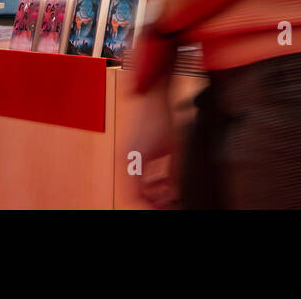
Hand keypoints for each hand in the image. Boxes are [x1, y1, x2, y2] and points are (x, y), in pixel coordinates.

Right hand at [132, 84, 177, 207]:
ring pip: (136, 185)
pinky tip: (165, 180)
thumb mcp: (174, 149)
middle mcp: (124, 161)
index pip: (134, 199)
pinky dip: (150, 180)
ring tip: (169, 195)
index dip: (149, 208)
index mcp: (131, 163)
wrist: (152, 92)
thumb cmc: (159, 115)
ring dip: (152, 192)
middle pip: (134, 194)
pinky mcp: (131, 149)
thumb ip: (175, 173)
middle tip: (169, 204)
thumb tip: (176, 191)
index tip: (164, 208)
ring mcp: (126, 155)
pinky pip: (138, 173)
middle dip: (152, 202)